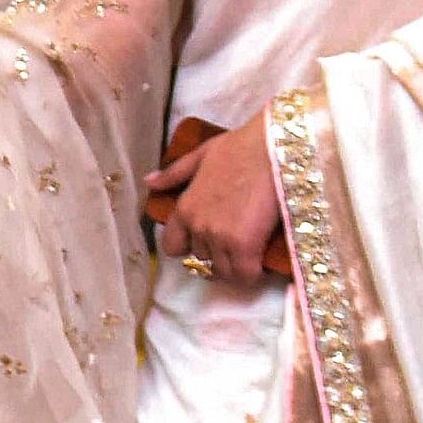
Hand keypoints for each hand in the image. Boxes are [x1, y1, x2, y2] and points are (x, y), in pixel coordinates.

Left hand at [146, 108, 284, 284]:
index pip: (172, 247)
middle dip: (217, 257)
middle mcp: (197, 227)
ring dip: (235, 268)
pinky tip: (262, 265)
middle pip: (202, 261)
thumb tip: (149, 182)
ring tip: (250, 258)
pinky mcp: (245, 245)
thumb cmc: (241, 147)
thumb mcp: (201, 155)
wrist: (272, 147)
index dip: (189, 249)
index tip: (207, 243)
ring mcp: (220, 237)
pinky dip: (252, 275)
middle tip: (236, 248)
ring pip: (223, 271)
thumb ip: (174, 174)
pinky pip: (244, 275)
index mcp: (184, 207)